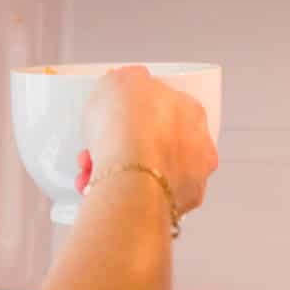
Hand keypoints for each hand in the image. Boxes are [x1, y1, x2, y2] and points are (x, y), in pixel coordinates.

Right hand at [76, 66, 217, 215]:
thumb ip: (127, 81)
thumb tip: (130, 82)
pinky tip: (98, 190)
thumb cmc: (130, 127)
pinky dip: (120, 195)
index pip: (163, 108)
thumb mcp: (119, 80)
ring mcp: (190, 180)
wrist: (131, 176)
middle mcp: (198, 146)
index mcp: (191, 111)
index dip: (131, 113)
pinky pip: (142, 199)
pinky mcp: (176, 208)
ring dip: (115, 172)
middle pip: (154, 143)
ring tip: (90, 173)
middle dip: (121, 146)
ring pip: (147, 174)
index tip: (112, 119)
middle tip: (96, 148)